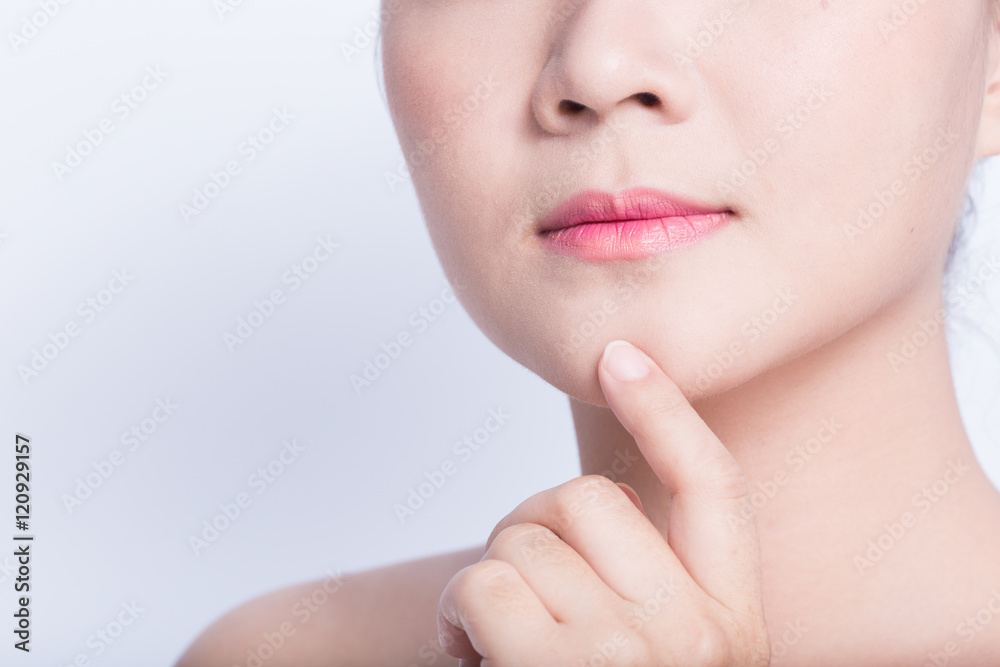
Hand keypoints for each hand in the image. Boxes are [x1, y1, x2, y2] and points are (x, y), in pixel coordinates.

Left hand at [437, 340, 769, 665]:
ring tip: (496, 637)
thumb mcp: (662, 655)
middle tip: (519, 590)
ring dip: (491, 578)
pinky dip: (456, 608)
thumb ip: (654, 582)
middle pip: (592, 498)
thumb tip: (612, 504)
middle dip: (534, 527)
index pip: (715, 486)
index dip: (666, 411)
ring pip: (526, 538)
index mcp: (734, 624)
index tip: (618, 353)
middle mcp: (695, 638)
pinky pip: (482, 581)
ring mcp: (627, 653)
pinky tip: (471, 649)